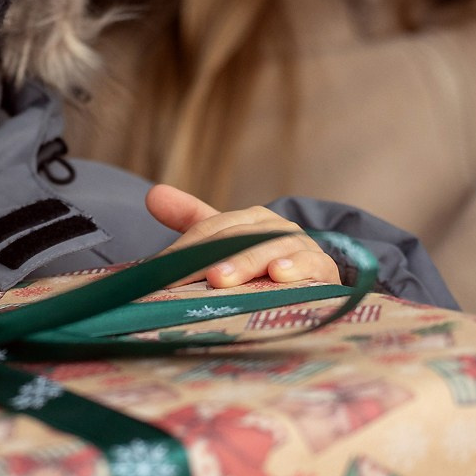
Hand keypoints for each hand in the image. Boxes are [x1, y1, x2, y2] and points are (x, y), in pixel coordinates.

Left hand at [146, 184, 341, 287]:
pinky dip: (296, 268)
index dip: (184, 249)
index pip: (212, 229)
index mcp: (250, 220)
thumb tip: (152, 194)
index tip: (158, 271)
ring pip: (270, 250)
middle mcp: (275, 228)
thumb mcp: (228, 242)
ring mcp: (300, 247)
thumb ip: (192, 221)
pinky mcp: (323, 269)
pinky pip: (311, 265)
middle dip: (212, 256)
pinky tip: (278, 275)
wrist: (316, 281)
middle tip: (190, 274)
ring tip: (221, 278)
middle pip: (238, 237)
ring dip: (245, 263)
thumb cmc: (263, 264)